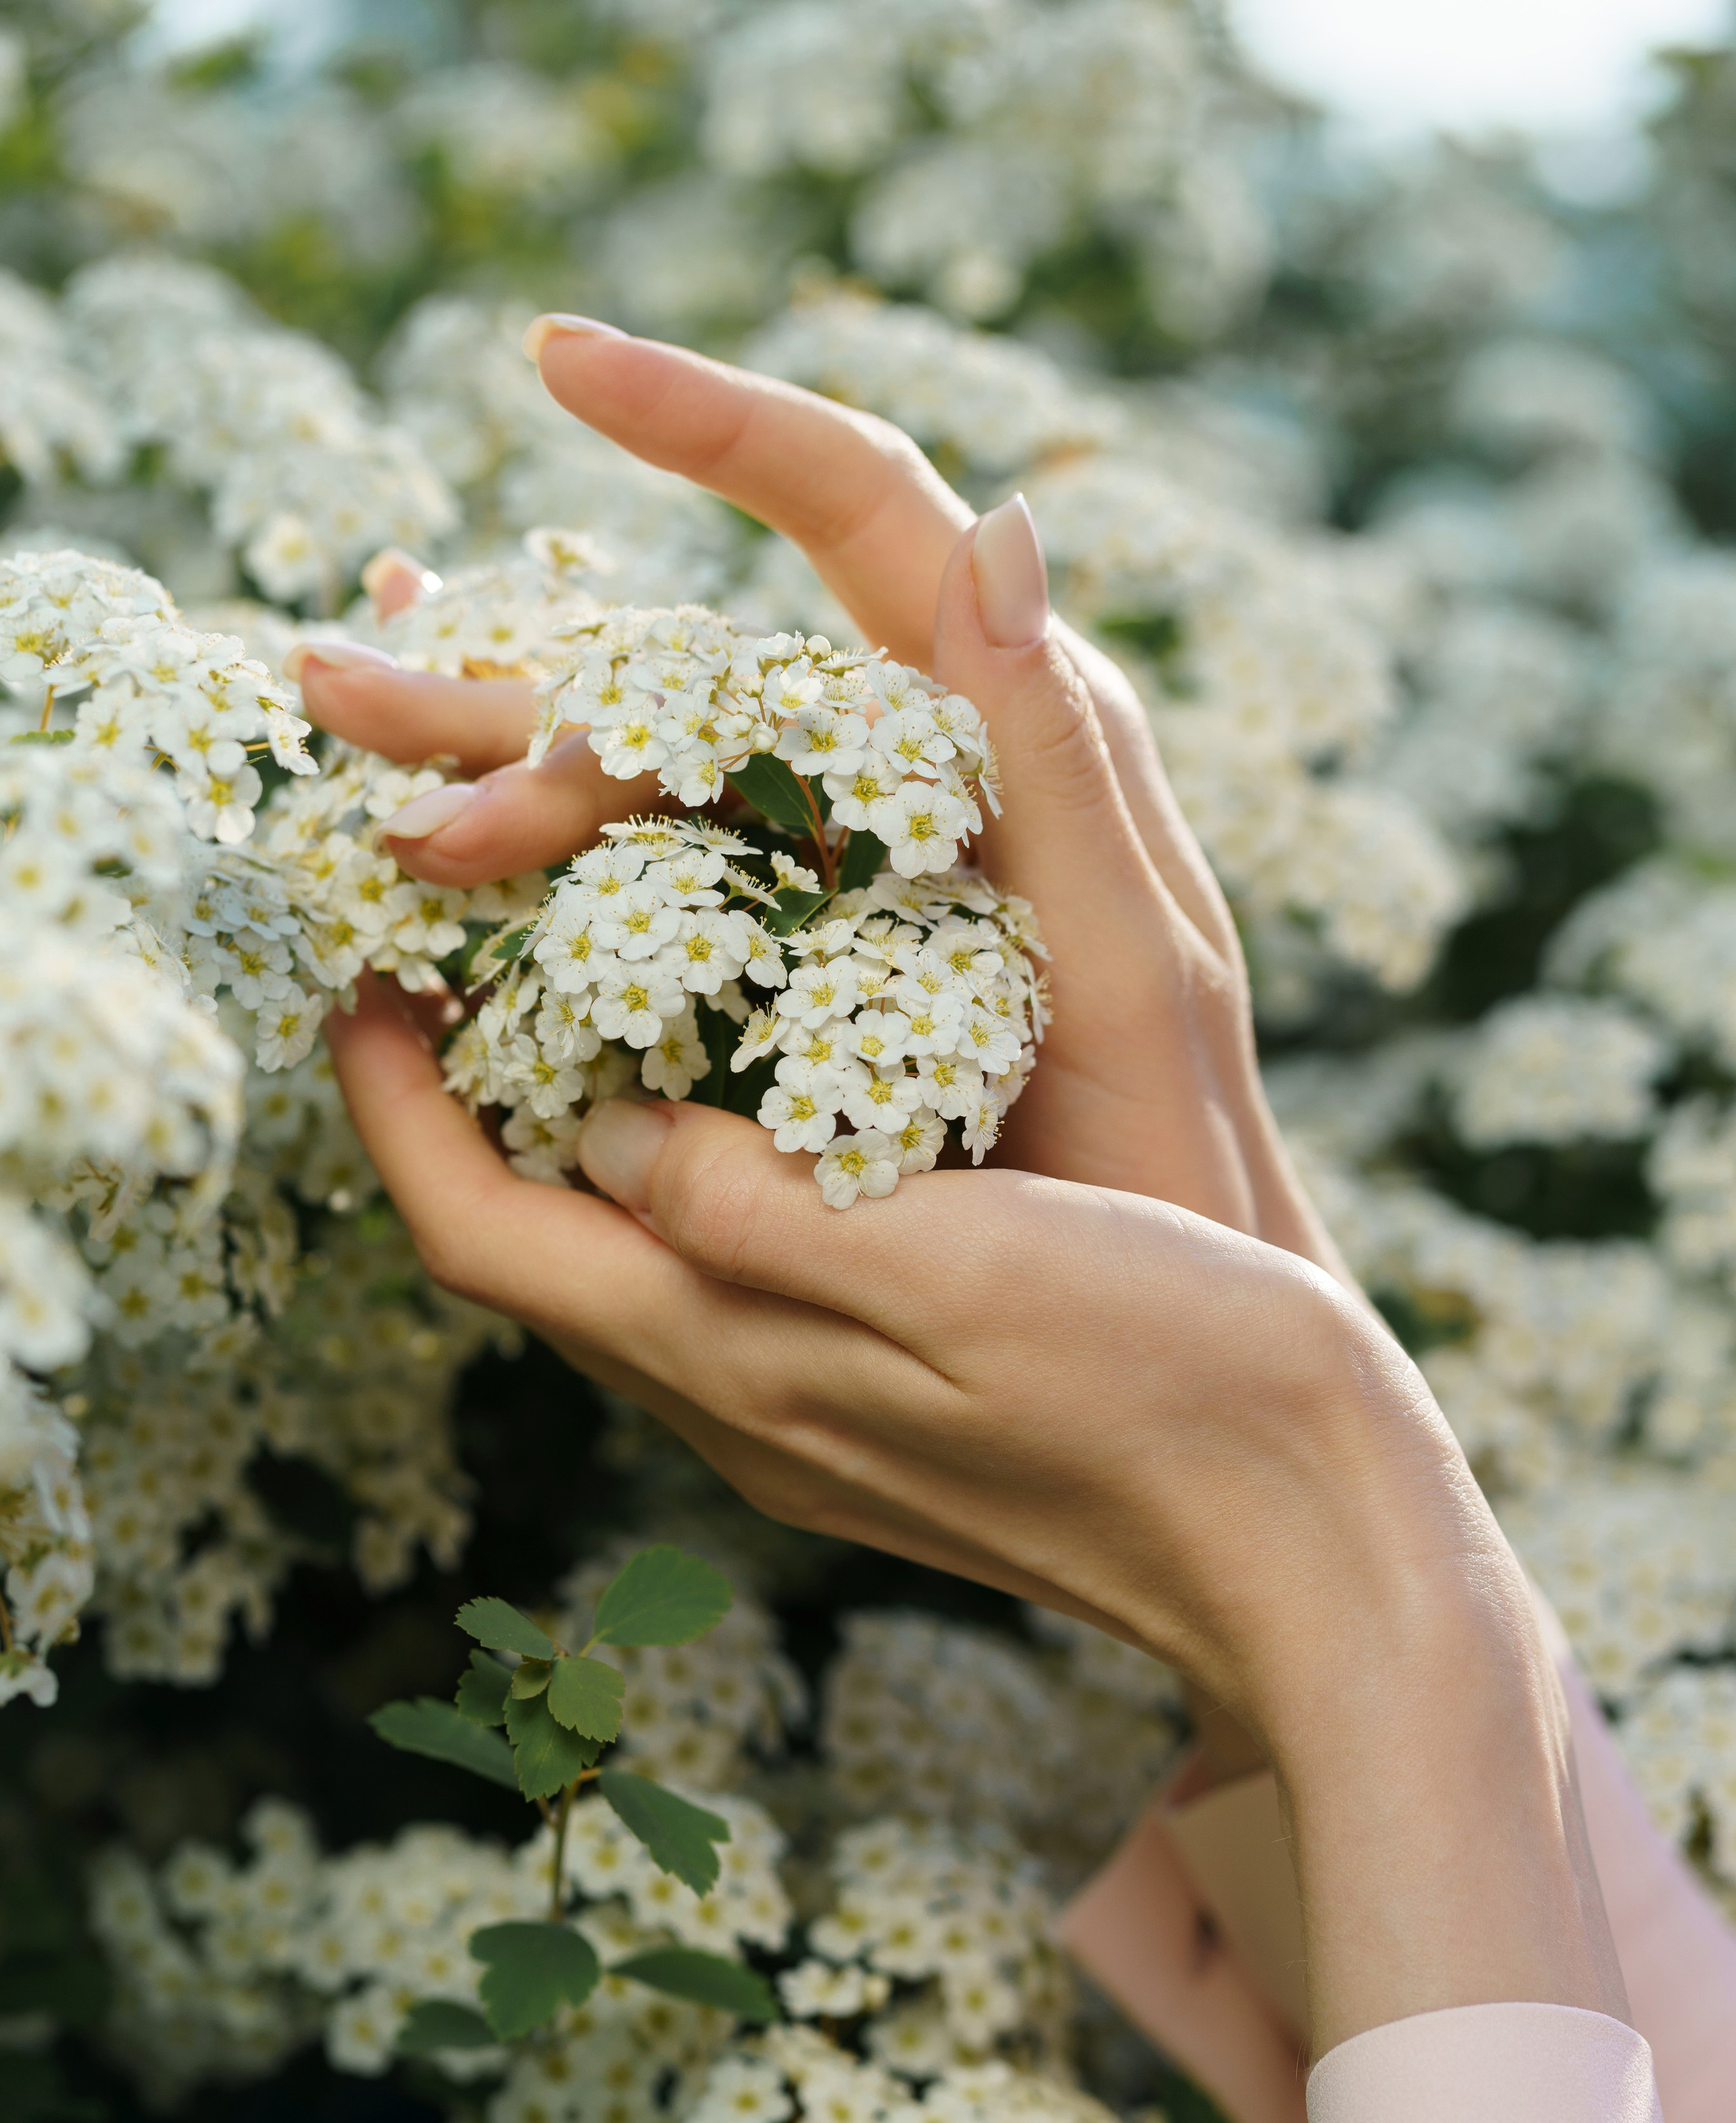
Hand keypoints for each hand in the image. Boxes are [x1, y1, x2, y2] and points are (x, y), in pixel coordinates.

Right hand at [300, 326, 1343, 1272]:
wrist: (1171, 1305)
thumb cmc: (1175, 1155)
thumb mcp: (1135, 971)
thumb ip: (1065, 762)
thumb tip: (1005, 527)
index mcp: (1009, 729)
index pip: (859, 507)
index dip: (714, 422)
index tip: (560, 357)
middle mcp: (919, 765)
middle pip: (695, 664)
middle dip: (513, 666)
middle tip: (338, 681)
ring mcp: (848, 862)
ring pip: (648, 763)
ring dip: (493, 750)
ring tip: (344, 733)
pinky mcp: (802, 957)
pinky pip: (653, 875)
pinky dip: (542, 857)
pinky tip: (433, 848)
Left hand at [320, 1019, 1621, 2050]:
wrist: (1313, 1551)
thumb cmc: (1166, 1391)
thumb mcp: (954, 1269)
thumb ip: (755, 1211)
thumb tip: (605, 1130)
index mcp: (739, 1365)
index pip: (485, 1236)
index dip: (394, 1110)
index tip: (360, 976)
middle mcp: (746, 1409)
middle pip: (533, 1258)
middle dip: (457, 1115)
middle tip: (452, 958)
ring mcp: (812, 1426)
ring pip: (624, 1273)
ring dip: (564, 1146)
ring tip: (573, 1000)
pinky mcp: (887, 1418)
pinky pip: (723, 1287)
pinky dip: (681, 1182)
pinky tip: (742, 1098)